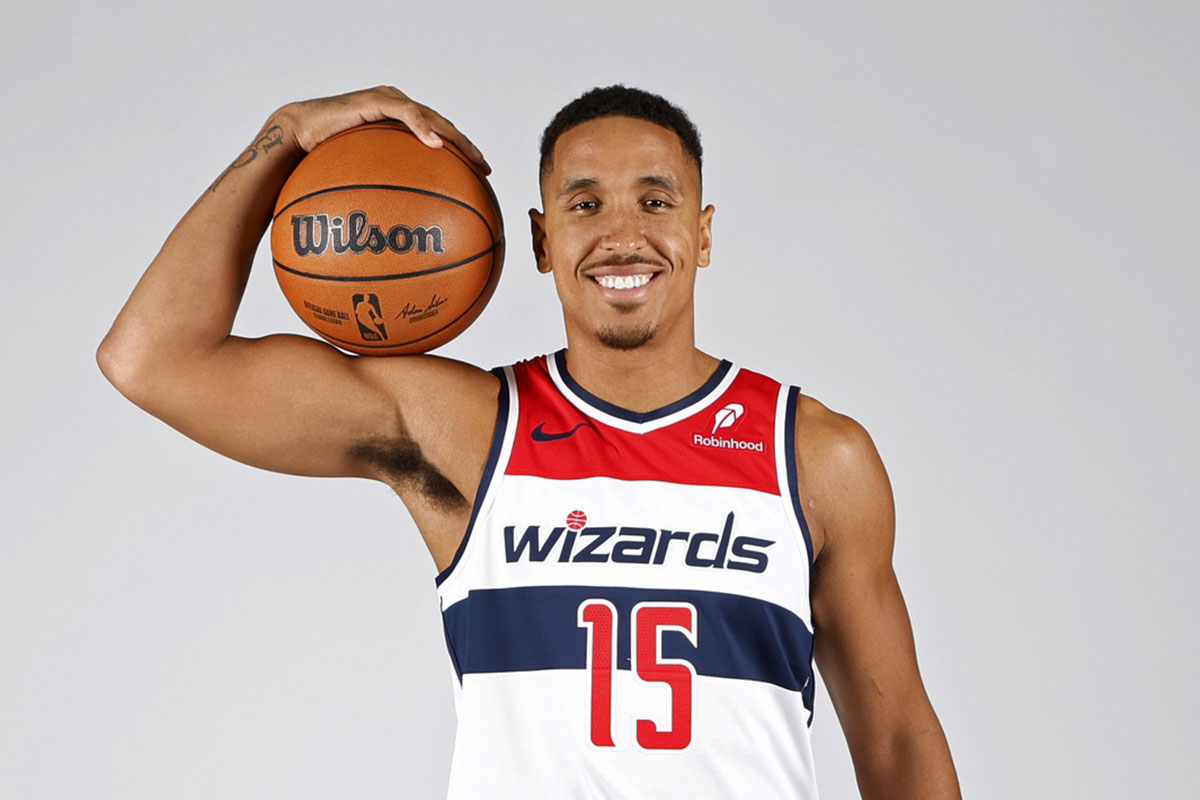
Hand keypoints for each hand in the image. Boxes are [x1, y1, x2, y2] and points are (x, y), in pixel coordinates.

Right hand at [274, 85, 491, 173]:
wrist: (298, 137)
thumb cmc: (324, 161)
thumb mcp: (361, 177)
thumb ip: (382, 188)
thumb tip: (396, 225)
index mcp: (397, 123)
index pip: (437, 135)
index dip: (460, 152)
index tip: (479, 173)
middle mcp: (397, 108)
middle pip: (441, 125)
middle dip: (465, 146)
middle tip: (484, 168)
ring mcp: (388, 101)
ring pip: (431, 116)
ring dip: (453, 136)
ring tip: (471, 157)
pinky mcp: (376, 100)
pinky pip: (406, 114)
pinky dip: (423, 129)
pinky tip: (436, 146)